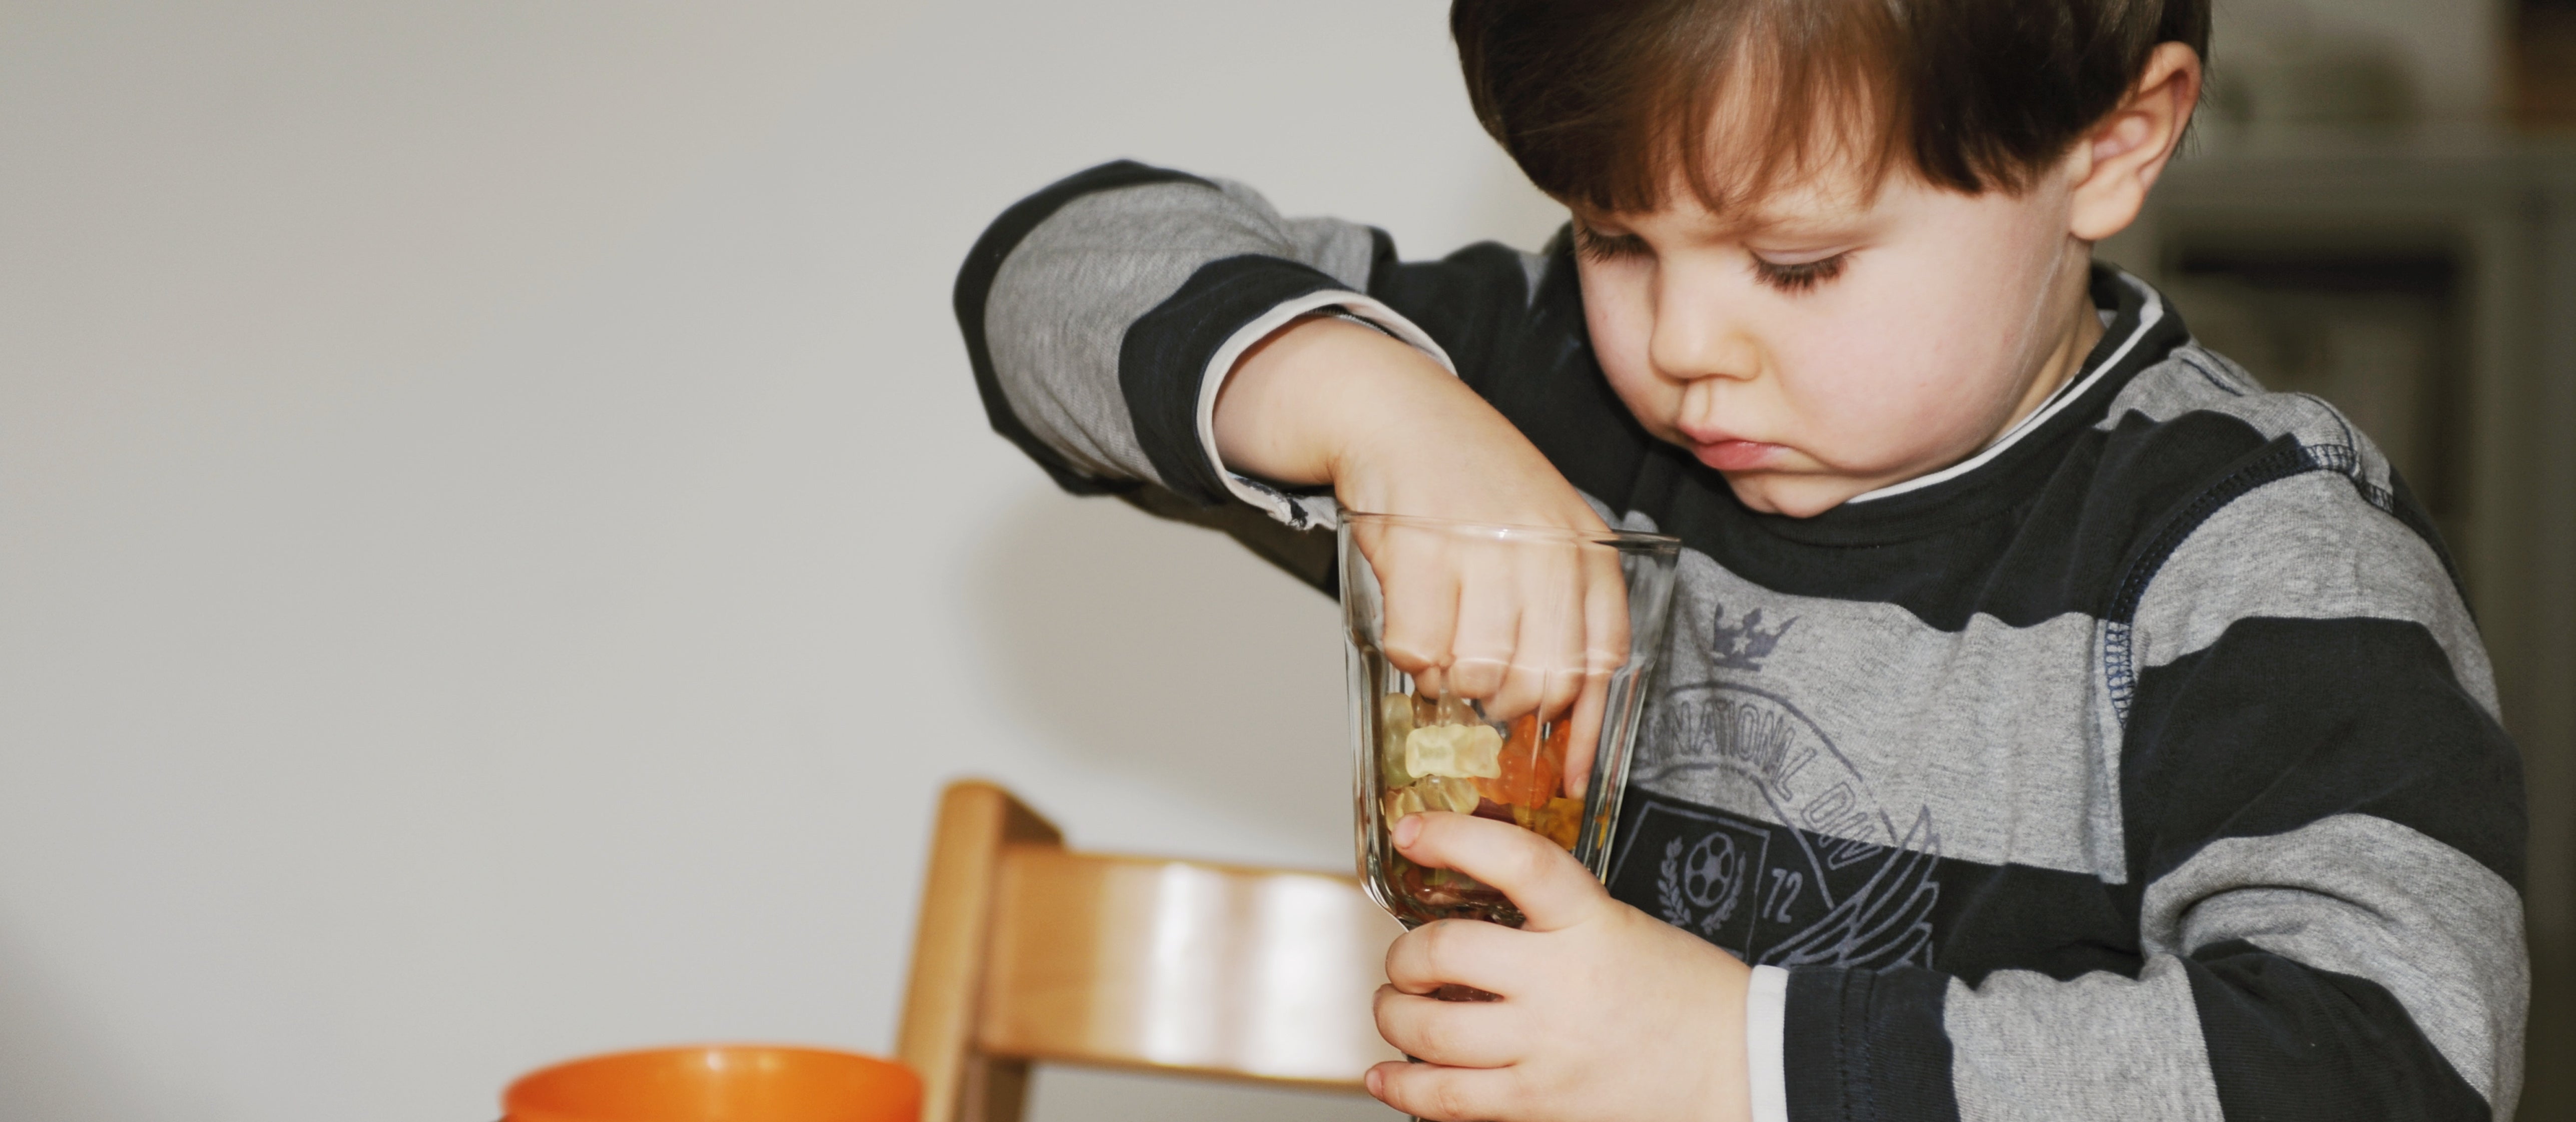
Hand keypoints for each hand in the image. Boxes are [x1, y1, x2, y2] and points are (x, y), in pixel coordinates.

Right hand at [1217, 318, 1629, 779]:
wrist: (1398, 412)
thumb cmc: (1470, 484)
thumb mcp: (1542, 532)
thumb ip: (1560, 609)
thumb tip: (1563, 717)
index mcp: (1584, 546)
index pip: (1604, 658)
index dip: (1587, 727)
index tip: (1569, 773)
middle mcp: (1546, 546)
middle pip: (1544, 680)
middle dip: (1507, 706)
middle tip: (1479, 684)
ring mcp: (1486, 547)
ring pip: (1480, 673)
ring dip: (1452, 677)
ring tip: (1442, 641)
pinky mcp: (1423, 549)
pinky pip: (1419, 648)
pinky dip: (1409, 653)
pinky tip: (1412, 622)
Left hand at [1367, 812, 1752, 1121]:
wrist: (1747, 1067)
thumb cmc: (1690, 997)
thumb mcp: (1623, 927)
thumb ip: (1553, 919)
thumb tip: (1471, 924)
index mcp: (1591, 921)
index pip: (1514, 859)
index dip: (1453, 837)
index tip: (1411, 830)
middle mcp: (1563, 981)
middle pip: (1445, 950)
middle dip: (1404, 955)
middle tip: (1406, 960)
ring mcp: (1547, 1046)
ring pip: (1430, 1028)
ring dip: (1393, 1014)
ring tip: (1397, 1009)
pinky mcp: (1541, 1102)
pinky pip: (1447, 1098)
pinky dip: (1403, 1087)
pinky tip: (1387, 1077)